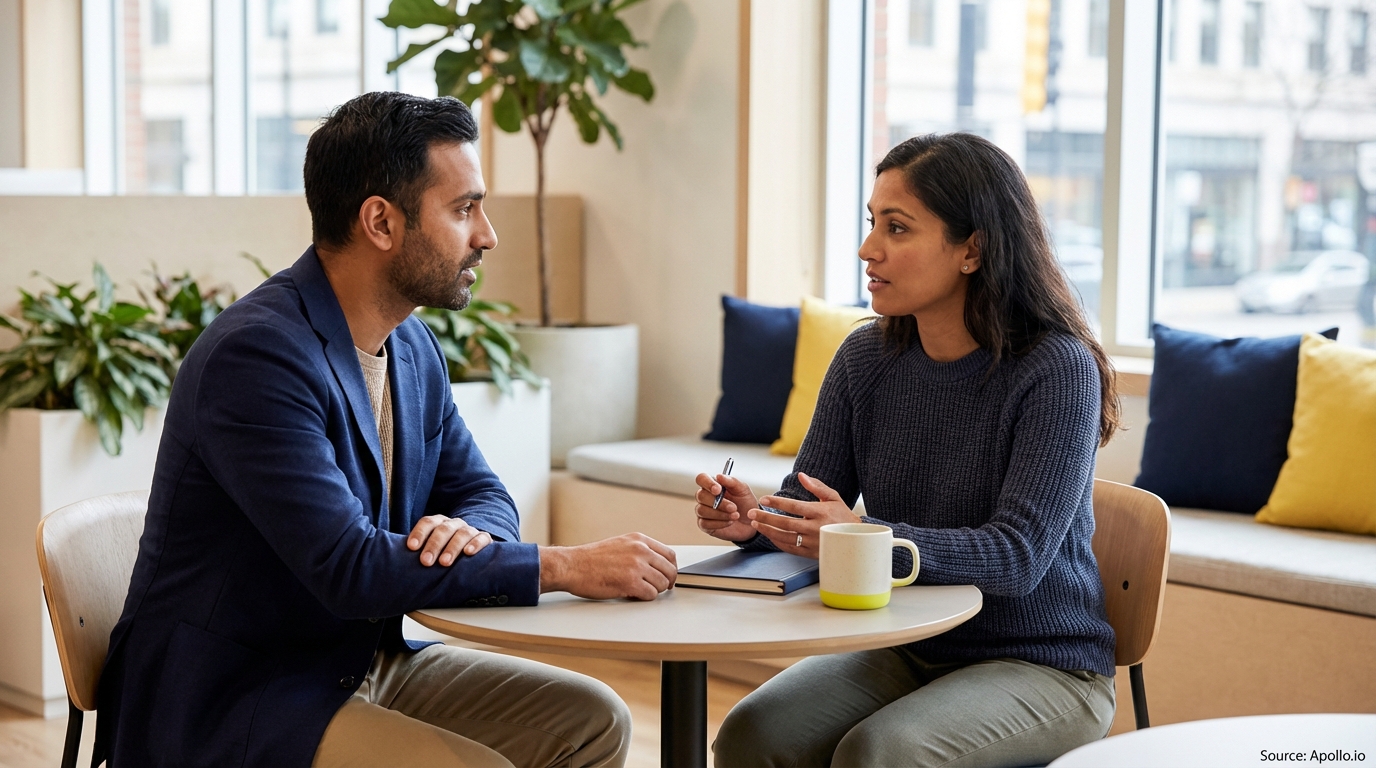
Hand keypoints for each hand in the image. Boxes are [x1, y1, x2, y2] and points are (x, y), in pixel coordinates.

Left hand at [407, 515, 492, 566]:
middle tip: (426, 562)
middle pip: (444, 529)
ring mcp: (470, 530)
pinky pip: (482, 538)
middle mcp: (454, 524)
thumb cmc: (443, 554)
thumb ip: (419, 553)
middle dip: (434, 545)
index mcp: (439, 524)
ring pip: (462, 533)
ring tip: (444, 562)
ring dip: (452, 547)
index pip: (428, 522)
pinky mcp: (484, 539)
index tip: (412, 547)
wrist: (470, 553)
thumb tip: (397, 564)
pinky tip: (468, 553)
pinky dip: (475, 544)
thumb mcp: (431, 551)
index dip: (420, 533)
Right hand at [538, 533, 677, 600]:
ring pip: (662, 584)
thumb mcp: (619, 544)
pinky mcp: (630, 582)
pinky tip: (633, 595)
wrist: (572, 566)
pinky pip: (651, 594)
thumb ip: (639, 551)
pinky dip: (644, 598)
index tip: (668, 576)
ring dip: (654, 591)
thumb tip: (656, 565)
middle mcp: (640, 550)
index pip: (669, 554)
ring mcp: (636, 566)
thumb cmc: (591, 559)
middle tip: (658, 588)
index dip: (671, 569)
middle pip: (670, 570)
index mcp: (639, 539)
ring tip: (640, 590)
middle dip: (666, 582)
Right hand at [693, 472, 759, 541]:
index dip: (707, 483)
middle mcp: (705, 497)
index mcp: (713, 485)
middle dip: (719, 503)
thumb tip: (719, 476)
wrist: (751, 522)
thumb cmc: (745, 504)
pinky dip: (719, 523)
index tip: (718, 490)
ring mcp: (703, 511)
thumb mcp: (743, 490)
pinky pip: (704, 523)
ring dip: (720, 514)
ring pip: (702, 510)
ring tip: (735, 515)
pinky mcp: (704, 524)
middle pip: (700, 495)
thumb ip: (732, 481)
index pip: (701, 478)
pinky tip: (729, 522)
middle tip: (734, 507)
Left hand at [751, 473, 861, 557]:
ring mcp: (812, 542)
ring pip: (785, 537)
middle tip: (751, 513)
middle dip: (766, 518)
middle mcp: (815, 528)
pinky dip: (777, 542)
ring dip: (768, 530)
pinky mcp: (810, 553)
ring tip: (756, 524)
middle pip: (786, 523)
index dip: (777, 502)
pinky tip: (768, 535)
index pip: (794, 506)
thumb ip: (816, 486)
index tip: (764, 498)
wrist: (855, 539)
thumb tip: (800, 475)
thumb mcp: (833, 497)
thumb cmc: (842, 515)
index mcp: (820, 512)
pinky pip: (790, 548)